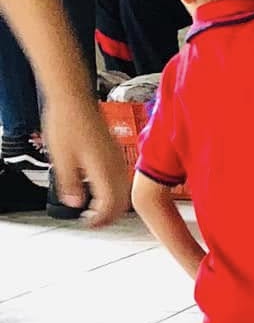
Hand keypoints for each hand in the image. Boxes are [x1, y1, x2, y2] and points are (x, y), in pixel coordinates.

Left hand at [43, 88, 127, 224]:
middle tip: (96, 222)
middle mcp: (115, 165)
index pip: (109, 205)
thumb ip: (70, 184)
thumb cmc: (67, 122)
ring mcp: (117, 157)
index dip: (101, 219)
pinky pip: (122, 177)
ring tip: (99, 208)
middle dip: (111, 215)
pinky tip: (102, 188)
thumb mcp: (60, 158)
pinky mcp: (114, 151)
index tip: (90, 224)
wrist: (74, 97)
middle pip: (122, 201)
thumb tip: (75, 204)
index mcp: (103, 170)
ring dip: (114, 203)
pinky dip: (115, 190)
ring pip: (124, 190)